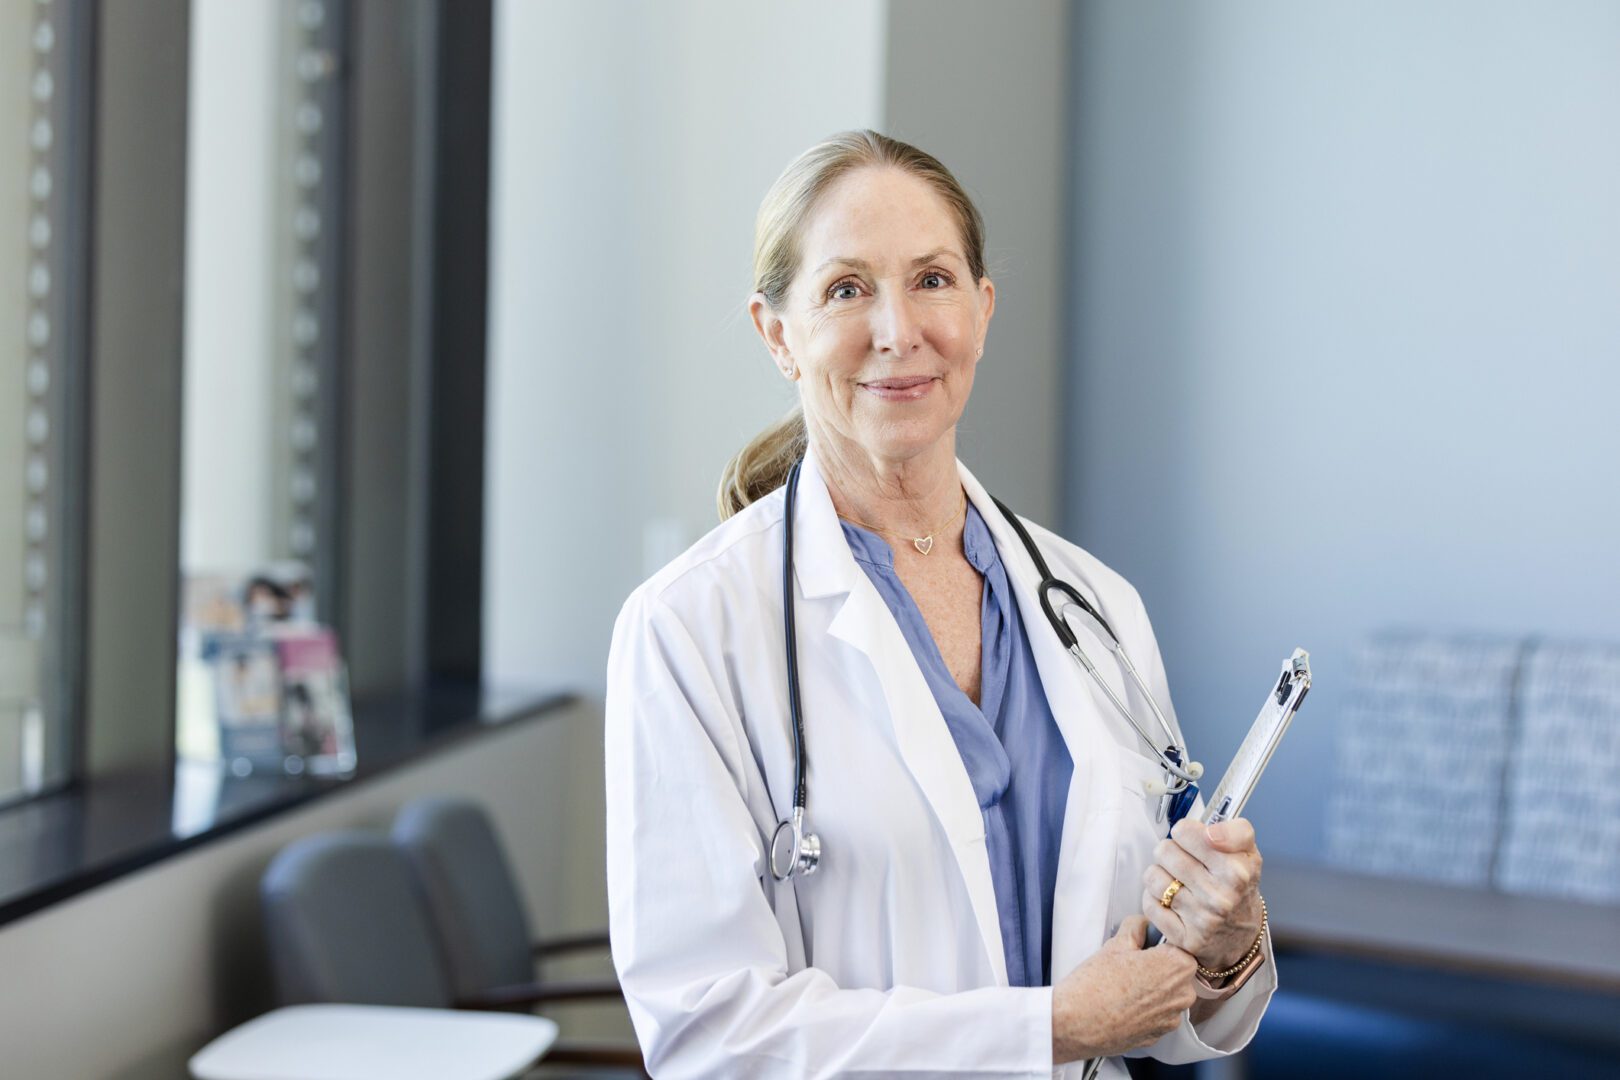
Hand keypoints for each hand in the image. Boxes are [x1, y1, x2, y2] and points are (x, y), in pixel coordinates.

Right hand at [1051, 915, 1197, 1063]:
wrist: (1076, 1023)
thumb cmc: (1095, 983)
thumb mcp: (1115, 944)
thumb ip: (1137, 927)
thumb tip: (1145, 925)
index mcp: (1177, 966)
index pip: (1181, 946)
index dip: (1162, 943)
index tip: (1146, 944)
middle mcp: (1183, 994)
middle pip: (1178, 971)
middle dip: (1160, 966)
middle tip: (1131, 964)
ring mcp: (1172, 1018)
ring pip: (1169, 994)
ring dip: (1154, 988)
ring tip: (1125, 986)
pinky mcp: (1160, 1035)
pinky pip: (1159, 1014)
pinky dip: (1147, 1009)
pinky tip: (1124, 1004)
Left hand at [1141, 817, 1263, 972]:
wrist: (1241, 934)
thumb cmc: (1239, 886)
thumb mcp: (1248, 852)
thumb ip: (1235, 830)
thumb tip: (1210, 833)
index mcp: (1236, 871)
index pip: (1185, 832)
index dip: (1185, 833)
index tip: (1192, 841)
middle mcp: (1220, 897)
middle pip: (1164, 851)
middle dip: (1170, 852)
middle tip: (1182, 861)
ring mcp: (1201, 920)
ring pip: (1153, 877)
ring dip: (1159, 874)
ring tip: (1174, 879)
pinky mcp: (1184, 938)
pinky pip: (1149, 904)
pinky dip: (1154, 898)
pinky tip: (1170, 899)